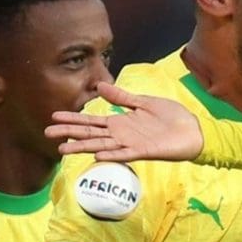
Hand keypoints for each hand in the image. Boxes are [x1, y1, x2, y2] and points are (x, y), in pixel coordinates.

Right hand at [46, 83, 204, 161]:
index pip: (91, 120)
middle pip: (90, 133)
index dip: (73, 118)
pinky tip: (97, 155)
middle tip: (48, 133)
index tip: (54, 116)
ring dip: (83, 146)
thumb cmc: (172, 117)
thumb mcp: (144, 102)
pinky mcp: (144, 151)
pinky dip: (111, 154)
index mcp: (121, 122)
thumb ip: (122, 97)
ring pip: (101, 145)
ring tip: (62, 149)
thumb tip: (99, 87)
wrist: (194, 130)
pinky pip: (124, 154)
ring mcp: (131, 144)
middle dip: (69, 132)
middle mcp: (122, 134)